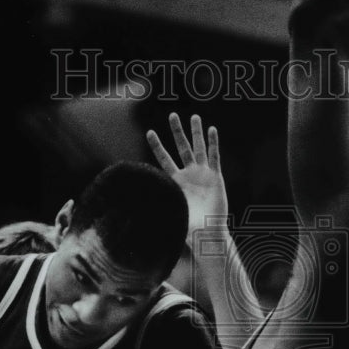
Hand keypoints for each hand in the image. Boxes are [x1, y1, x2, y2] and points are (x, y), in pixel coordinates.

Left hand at [147, 113, 228, 235]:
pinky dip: (213, 144)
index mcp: (176, 182)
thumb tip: (132, 211)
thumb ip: (154, 209)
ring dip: (197, 132)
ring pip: (199, 148)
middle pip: (182, 148)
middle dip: (177, 132)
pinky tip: (212, 130)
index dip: (157, 146)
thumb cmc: (189, 228)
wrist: (208, 233)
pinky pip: (214, 157)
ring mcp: (203, 174)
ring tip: (194, 116)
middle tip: (172, 115)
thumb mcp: (168, 215)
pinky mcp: (216, 177)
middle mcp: (190, 174)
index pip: (164, 159)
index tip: (149, 132)